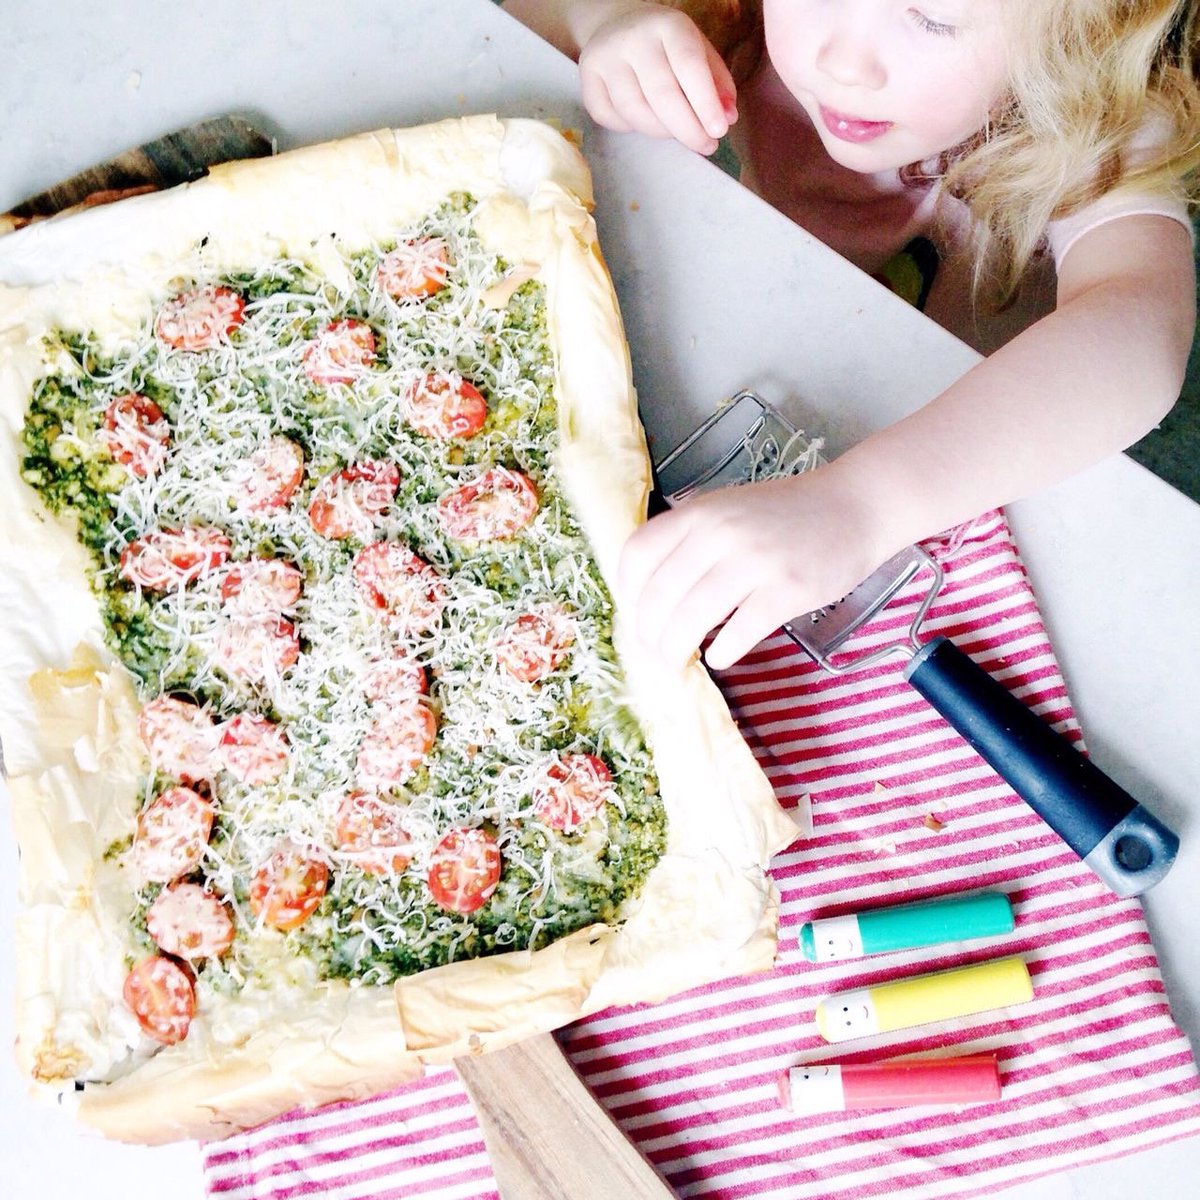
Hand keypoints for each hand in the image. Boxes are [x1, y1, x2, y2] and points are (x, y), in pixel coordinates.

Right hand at [578, 3, 737, 154]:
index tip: (719, 132)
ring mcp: (605, 57)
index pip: (689, 66)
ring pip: (635, 111)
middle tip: (705, 145)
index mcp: (668, 24)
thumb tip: (727, 117)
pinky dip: (631, 128)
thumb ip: (717, 83)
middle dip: (687, 129)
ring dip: (661, 132)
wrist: (620, 25)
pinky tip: (645, 120)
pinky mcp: (587, 77)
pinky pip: (610, 118)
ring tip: (678, 132)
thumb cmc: (668, 46)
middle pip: (661, 95)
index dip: (705, 103)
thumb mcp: (699, 52)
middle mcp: (633, 38)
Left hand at [616, 467, 890, 669]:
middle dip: (648, 635)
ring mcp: (755, 561)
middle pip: (660, 595)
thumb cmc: (786, 514)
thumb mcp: (728, 509)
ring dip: (675, 650)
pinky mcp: (787, 590)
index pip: (638, 554)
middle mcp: (720, 534)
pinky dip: (722, 652)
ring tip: (675, 663)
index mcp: (699, 512)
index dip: (627, 593)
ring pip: (692, 618)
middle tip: (653, 653)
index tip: (633, 616)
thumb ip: (690, 539)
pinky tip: (720, 657)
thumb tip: (649, 592)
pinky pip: (739, 632)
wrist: (854, 507)